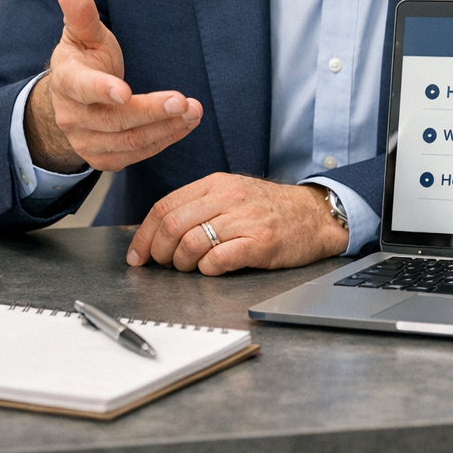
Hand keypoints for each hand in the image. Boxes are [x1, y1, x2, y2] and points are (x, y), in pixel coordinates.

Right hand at [24, 0, 202, 172]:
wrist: (72, 99)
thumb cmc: (85, 60)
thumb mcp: (83, 35)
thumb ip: (82, 14)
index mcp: (67, 81)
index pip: (82, 88)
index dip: (102, 90)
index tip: (125, 91)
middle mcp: (73, 116)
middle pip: (115, 119)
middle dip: (151, 111)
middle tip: (183, 101)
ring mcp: (86, 141)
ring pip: (129, 141)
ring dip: (165, 128)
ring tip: (194, 111)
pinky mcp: (103, 157)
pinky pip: (136, 154)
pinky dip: (164, 140)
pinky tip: (185, 124)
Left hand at [126, 173, 350, 274]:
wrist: (314, 215)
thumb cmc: (270, 209)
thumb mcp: (233, 193)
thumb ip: (198, 205)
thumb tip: (157, 233)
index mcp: (217, 183)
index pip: (165, 206)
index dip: (144, 235)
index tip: (138, 255)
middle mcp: (230, 197)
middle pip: (173, 225)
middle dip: (160, 252)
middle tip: (167, 264)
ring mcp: (246, 219)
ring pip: (191, 243)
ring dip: (183, 264)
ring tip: (194, 266)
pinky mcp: (260, 242)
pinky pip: (217, 260)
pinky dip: (207, 269)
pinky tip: (215, 268)